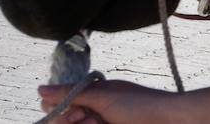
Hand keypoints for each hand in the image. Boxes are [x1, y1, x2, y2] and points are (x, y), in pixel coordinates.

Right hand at [38, 80, 174, 123]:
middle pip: (62, 120)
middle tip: (91, 120)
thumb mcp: (104, 96)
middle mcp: (92, 110)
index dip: (58, 108)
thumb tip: (39, 89)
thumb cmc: (140, 104)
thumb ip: (72, 94)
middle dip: (70, 121)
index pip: (58, 102)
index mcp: (92, 95)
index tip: (75, 111)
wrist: (170, 121)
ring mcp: (99, 123)